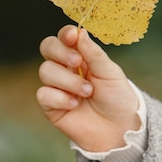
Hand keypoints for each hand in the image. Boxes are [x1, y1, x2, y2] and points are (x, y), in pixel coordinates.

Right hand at [36, 25, 139, 151]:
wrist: (118, 129)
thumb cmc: (117, 98)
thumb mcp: (110, 72)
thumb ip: (93, 53)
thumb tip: (79, 32)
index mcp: (80, 55)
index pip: (65, 37)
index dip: (65, 34)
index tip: (72, 36)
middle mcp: (65, 67)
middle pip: (47, 47)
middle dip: (60, 52)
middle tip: (77, 62)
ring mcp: (56, 85)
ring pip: (45, 71)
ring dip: (68, 81)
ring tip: (87, 92)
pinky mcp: (50, 104)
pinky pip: (43, 94)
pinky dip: (60, 98)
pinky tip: (74, 105)